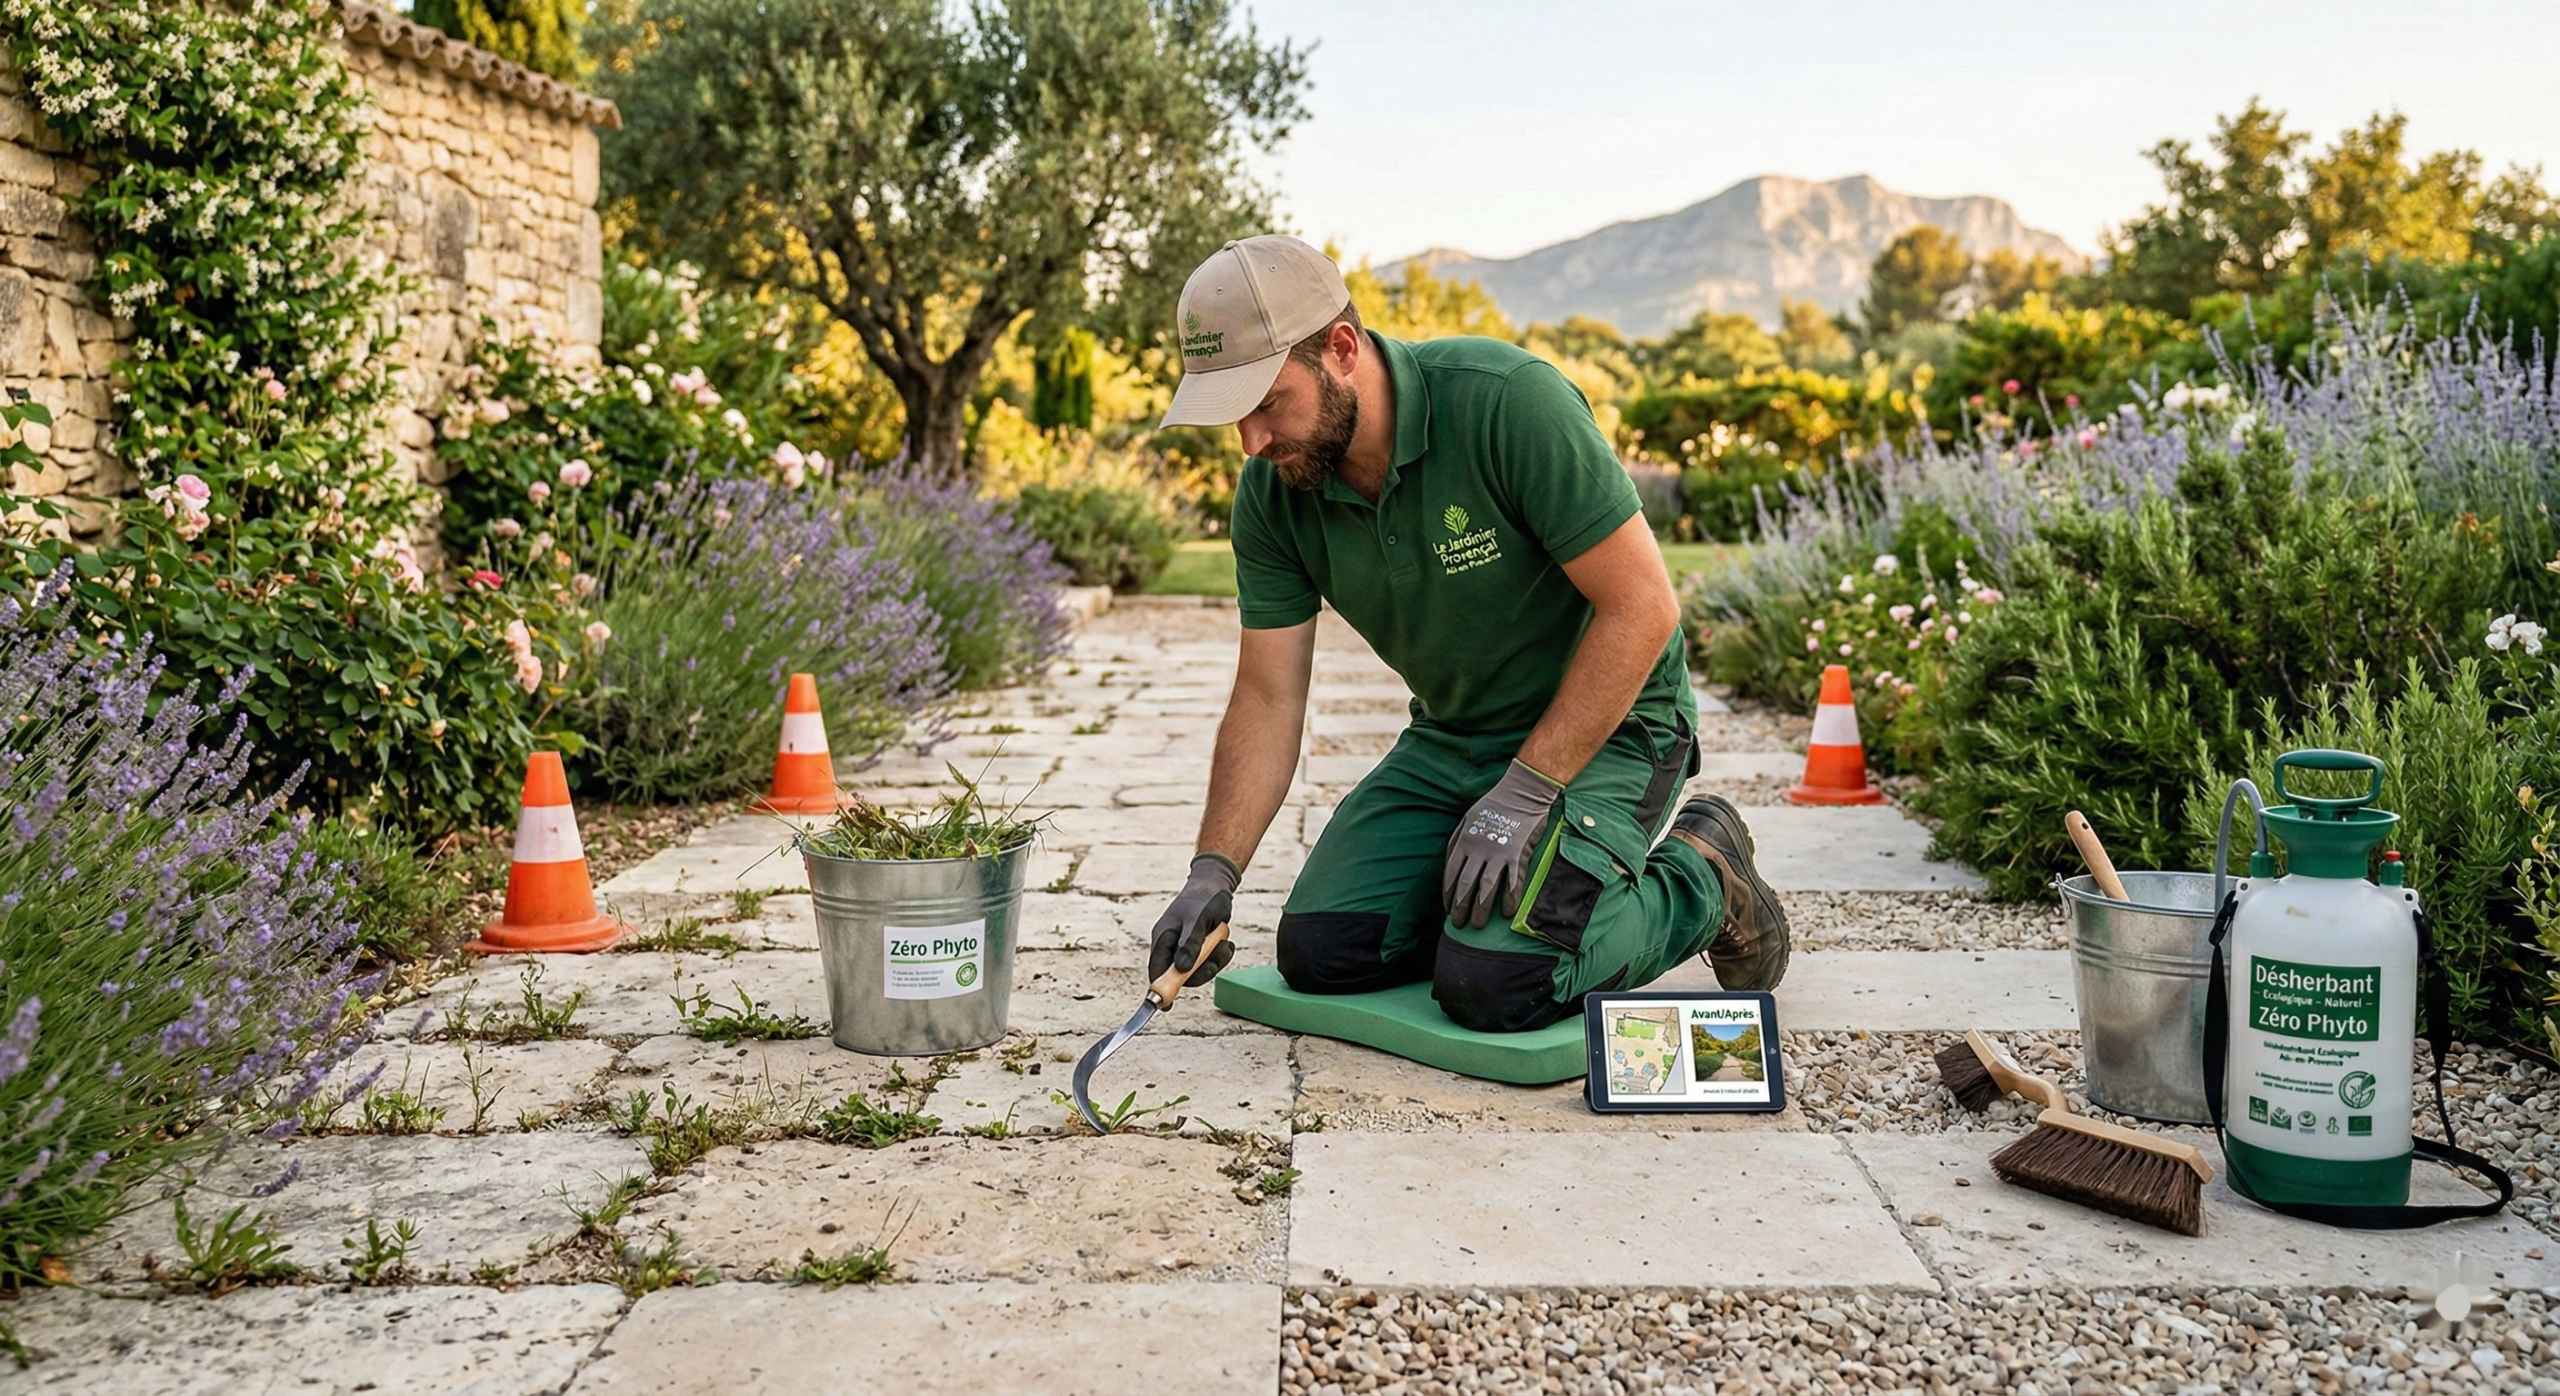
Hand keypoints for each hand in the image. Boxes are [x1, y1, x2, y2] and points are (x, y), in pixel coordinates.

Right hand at [1148, 852, 1239, 985]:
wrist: (1217, 884)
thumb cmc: (1203, 899)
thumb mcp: (1197, 922)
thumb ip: (1190, 946)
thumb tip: (1182, 971)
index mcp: (1163, 937)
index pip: (1157, 968)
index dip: (1160, 987)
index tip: (1165, 1006)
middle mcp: (1173, 945)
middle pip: (1181, 974)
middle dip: (1201, 970)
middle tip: (1214, 958)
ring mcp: (1187, 947)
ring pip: (1199, 969)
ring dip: (1214, 960)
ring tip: (1222, 941)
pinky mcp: (1201, 947)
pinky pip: (1210, 962)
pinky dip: (1221, 954)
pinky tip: (1226, 942)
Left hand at [1443, 759, 1565, 927]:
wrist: (1521, 793)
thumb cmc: (1492, 806)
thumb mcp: (1466, 819)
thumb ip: (1457, 841)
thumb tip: (1450, 865)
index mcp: (1464, 841)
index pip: (1451, 875)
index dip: (1448, 895)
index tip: (1448, 909)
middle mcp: (1478, 850)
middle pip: (1465, 886)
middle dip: (1460, 908)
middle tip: (1458, 925)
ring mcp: (1499, 854)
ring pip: (1486, 889)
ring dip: (1480, 910)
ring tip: (1477, 925)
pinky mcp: (1518, 856)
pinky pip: (1512, 883)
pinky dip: (1509, 900)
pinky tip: (1505, 913)